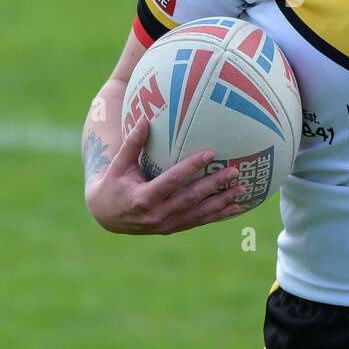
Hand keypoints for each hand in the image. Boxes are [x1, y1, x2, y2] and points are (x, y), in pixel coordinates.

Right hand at [86, 114, 246, 234]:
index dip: (192, 167)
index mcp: (143, 198)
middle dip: (214, 185)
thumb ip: (131, 144)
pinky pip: (198, 221)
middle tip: (234, 171)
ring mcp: (165, 224)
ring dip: (221, 202)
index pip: (172, 180)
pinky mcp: (171, 229)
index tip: (210, 153)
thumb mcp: (118, 165)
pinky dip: (217, 215)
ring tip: (242, 190)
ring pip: (198, 213)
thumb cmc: (112, 184)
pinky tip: (235, 207)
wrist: (105, 216)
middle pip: (191, 198)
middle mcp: (157, 214)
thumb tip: (144, 120)